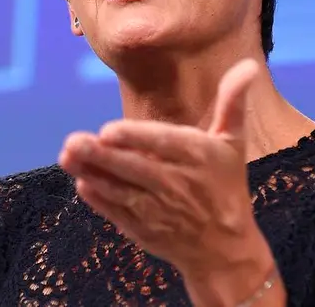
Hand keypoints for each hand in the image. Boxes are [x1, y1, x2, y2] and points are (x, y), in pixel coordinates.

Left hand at [58, 59, 275, 288]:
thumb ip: (232, 102)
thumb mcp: (233, 142)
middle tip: (73, 141)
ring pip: (121, 190)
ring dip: (92, 174)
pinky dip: (99, 201)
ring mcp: (158, 210)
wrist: (225, 249)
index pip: (163, 144)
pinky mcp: (143, 229)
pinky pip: (118, 213)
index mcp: (199, 157)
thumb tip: (248, 64)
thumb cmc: (226, 184)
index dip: (135, 137)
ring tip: (66, 156)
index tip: (107, 130)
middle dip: (102, 156)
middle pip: (135, 168)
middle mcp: (178, 184)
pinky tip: (81, 183)